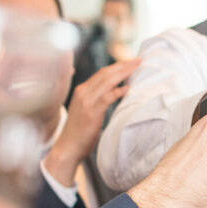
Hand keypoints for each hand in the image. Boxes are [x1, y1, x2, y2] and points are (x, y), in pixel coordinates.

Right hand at [43, 59, 140, 186]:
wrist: (68, 147)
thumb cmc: (80, 131)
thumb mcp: (87, 110)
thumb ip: (97, 99)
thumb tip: (114, 92)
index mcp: (82, 90)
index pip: (102, 73)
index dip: (117, 66)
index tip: (130, 62)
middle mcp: (83, 92)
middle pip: (105, 73)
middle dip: (123, 65)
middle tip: (138, 60)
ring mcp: (86, 101)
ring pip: (106, 81)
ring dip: (123, 73)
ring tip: (136, 67)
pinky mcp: (91, 112)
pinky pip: (106, 98)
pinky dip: (117, 91)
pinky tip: (127, 88)